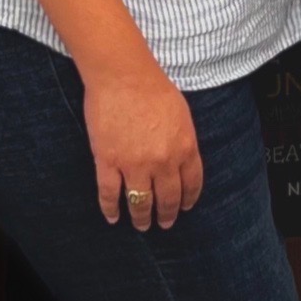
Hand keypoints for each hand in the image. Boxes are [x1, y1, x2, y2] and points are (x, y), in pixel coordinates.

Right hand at [86, 56, 203, 230]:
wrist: (123, 75)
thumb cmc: (153, 87)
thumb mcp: (182, 115)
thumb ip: (183, 141)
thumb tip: (180, 159)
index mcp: (185, 148)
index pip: (191, 184)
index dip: (188, 200)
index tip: (184, 208)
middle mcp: (163, 162)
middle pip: (168, 198)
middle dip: (167, 214)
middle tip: (164, 223)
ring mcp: (135, 165)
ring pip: (140, 202)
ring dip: (142, 217)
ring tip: (142, 225)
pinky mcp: (108, 162)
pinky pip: (110, 194)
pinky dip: (111, 209)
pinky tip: (113, 217)